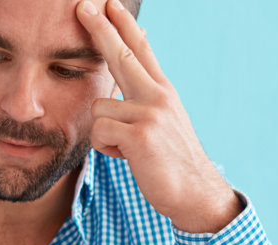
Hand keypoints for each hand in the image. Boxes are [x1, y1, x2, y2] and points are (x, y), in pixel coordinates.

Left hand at [75, 0, 241, 232]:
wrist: (194, 192)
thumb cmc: (169, 160)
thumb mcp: (161, 122)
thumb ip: (144, 99)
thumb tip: (124, 86)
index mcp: (162, 91)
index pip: (142, 50)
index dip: (125, 25)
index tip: (110, 4)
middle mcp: (158, 95)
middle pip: (122, 55)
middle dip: (100, 28)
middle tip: (82, 5)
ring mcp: (151, 113)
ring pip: (99, 109)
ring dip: (105, 133)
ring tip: (127, 148)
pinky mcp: (140, 135)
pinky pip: (99, 132)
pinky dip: (107, 149)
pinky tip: (129, 157)